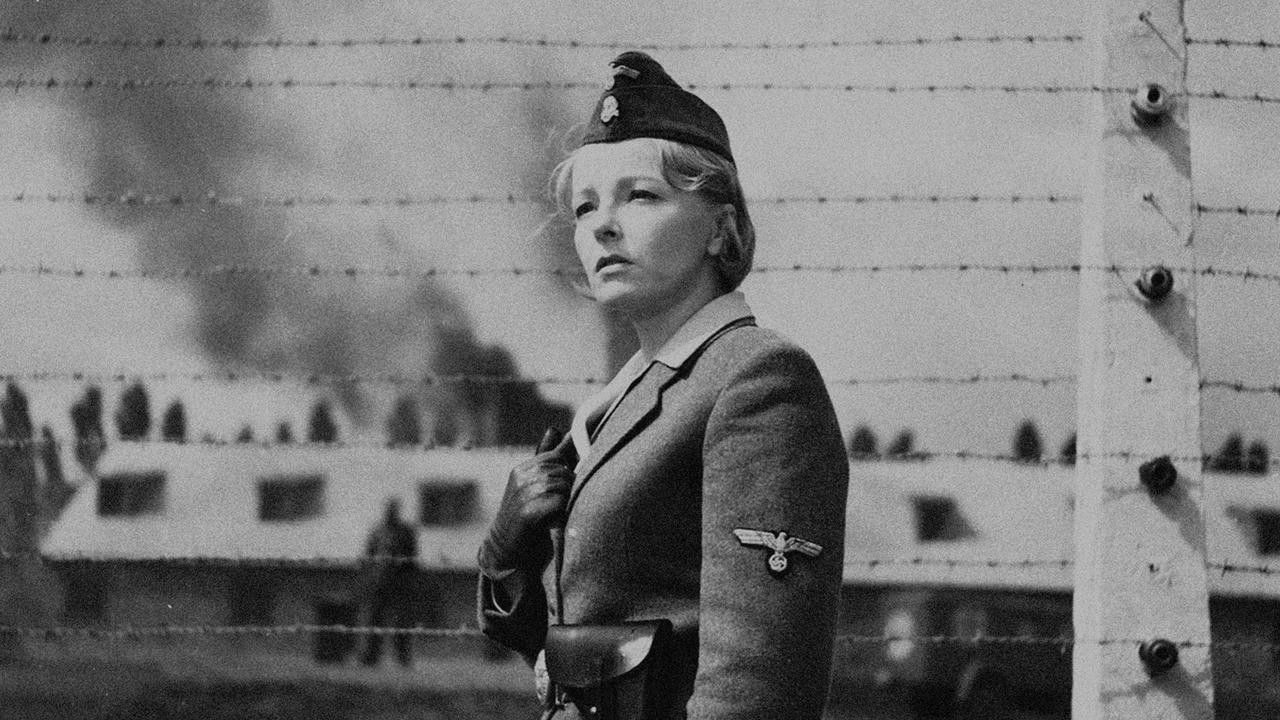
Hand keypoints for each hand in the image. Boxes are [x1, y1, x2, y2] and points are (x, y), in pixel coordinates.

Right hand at [480, 427, 577, 572]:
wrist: (506, 554)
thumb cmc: (527, 521)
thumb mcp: (535, 488)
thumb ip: (546, 461)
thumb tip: (557, 430)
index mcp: (522, 470)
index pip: (555, 456)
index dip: (569, 469)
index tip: (571, 485)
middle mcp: (520, 478)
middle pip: (561, 470)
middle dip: (571, 486)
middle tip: (567, 504)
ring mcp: (522, 494)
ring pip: (561, 484)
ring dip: (568, 500)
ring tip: (562, 514)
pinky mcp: (527, 513)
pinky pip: (557, 502)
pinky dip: (564, 512)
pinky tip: (558, 522)